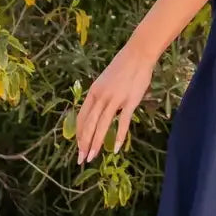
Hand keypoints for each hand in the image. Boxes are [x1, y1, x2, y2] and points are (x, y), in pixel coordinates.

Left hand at [76, 40, 154, 163]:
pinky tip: (115, 149)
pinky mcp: (129, 102)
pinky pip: (122, 122)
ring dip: (96, 143)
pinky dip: (119, 137)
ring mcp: (115, 99)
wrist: (137, 56)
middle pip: (89, 124)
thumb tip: (95, 112)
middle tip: (81, 159)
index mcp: (93, 92)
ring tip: (91, 157)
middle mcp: (101, 97)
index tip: (78, 148)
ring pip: (102, 125)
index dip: (79, 134)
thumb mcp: (104, 82)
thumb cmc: (121, 69)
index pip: (82, 118)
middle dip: (84, 144)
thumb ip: (99, 97)